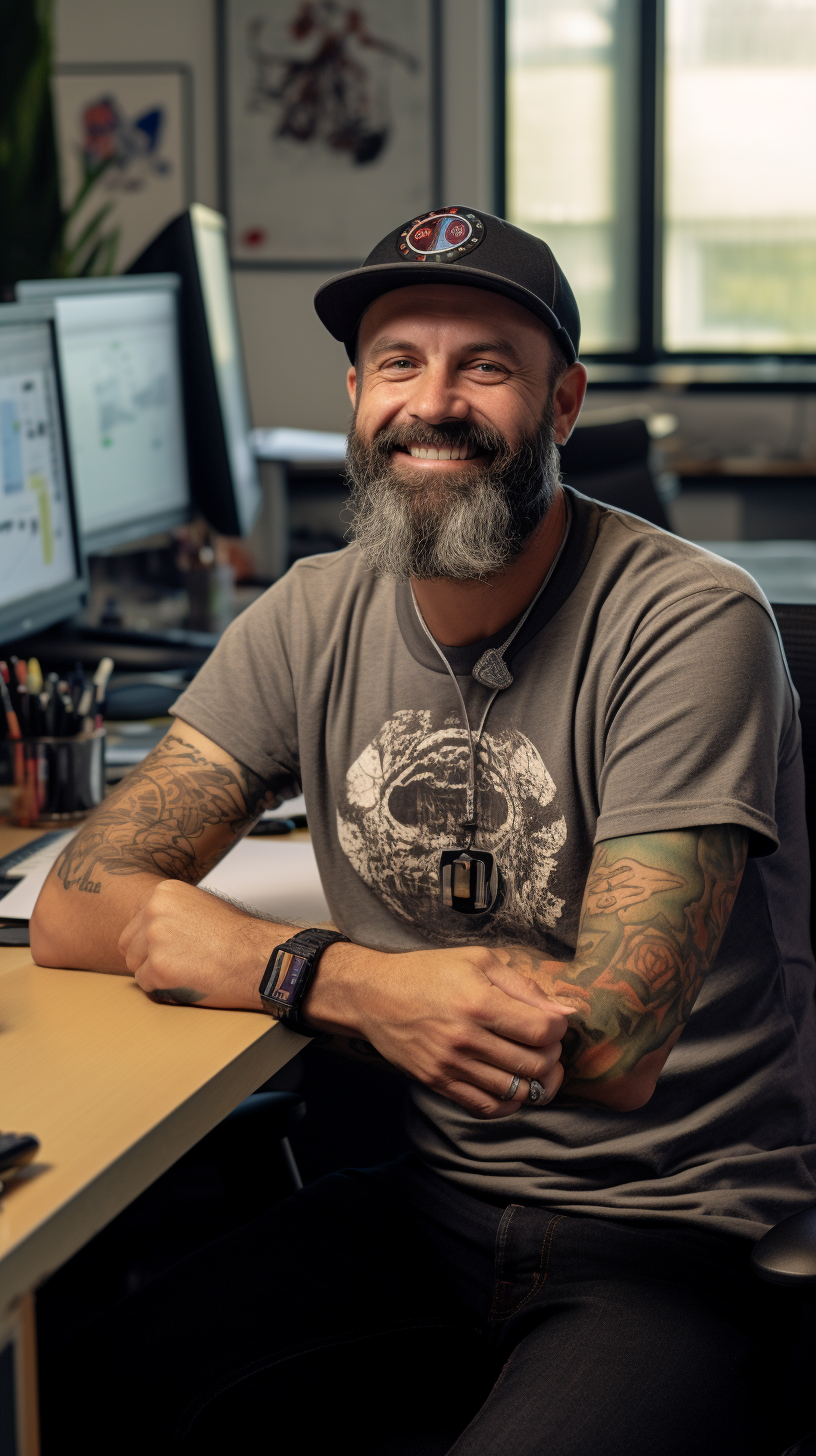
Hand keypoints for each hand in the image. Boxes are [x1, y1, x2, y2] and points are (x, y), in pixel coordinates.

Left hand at [118, 880, 286, 1009]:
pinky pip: (146, 985)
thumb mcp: (200, 906)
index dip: (152, 940)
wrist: (257, 956)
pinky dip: (164, 988)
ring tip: (188, 969)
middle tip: (178, 962)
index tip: (174, 946)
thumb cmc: (237, 936)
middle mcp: (153, 911)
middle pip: (128, 945)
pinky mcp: (158, 968)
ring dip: (156, 973)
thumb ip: (170, 912)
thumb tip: (147, 928)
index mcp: (162, 892)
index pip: (135, 922)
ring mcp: (154, 939)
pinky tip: (190, 979)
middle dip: (147, 957)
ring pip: (136, 966)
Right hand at [306, 942, 570, 1118]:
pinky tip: (511, 1084)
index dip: (558, 1029)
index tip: (551, 1022)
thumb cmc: (428, 972)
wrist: (374, 995)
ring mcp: (451, 1066)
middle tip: (545, 1044)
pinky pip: (486, 1108)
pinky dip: (508, 1103)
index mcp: (479, 1002)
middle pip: (534, 1065)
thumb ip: (524, 987)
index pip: (542, 1032)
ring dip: (535, 1082)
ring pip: (515, 1092)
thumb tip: (565, 1012)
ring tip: (533, 1065)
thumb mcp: (478, 961)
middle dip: (551, 1056)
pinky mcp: (438, 1083)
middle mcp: (466, 1038)